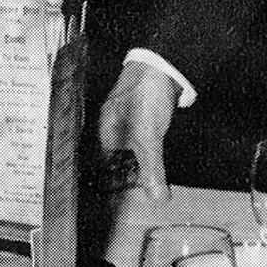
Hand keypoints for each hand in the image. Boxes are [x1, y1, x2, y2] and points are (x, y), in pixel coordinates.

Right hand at [98, 59, 178, 202]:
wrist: (163, 61)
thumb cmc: (146, 94)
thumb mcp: (148, 136)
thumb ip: (151, 168)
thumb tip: (156, 199)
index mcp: (105, 134)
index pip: (103, 168)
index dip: (112, 186)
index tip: (122, 205)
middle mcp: (113, 128)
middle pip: (116, 162)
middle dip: (128, 179)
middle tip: (143, 196)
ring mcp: (128, 120)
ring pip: (130, 152)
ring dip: (141, 167)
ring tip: (152, 184)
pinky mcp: (144, 115)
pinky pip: (143, 142)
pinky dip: (150, 154)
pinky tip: (159, 159)